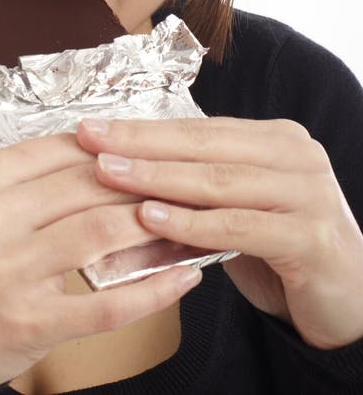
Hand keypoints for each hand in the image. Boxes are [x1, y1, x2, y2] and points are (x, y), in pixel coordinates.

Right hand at [0, 133, 202, 385]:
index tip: (148, 149)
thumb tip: (95, 149)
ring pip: (101, 233)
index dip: (113, 147)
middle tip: (181, 181)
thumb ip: (22, 174)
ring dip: (155, 226)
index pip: (61, 149)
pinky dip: (153, 290)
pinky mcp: (29, 322)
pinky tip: (183, 278)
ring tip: (188, 220)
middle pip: (88, 185)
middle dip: (143, 181)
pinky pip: (105, 304)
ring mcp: (10, 273)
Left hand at [76, 116, 362, 349]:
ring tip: (109, 173)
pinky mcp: (312, 236)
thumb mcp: (237, 209)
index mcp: (275, 139)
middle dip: (141, 142)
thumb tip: (122, 176)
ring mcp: (308, 192)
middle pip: (204, 145)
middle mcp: (295, 155)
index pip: (199, 128)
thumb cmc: (282, 248)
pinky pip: (240, 225)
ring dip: (157, 177)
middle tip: (90, 139)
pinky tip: (150, 217)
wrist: (349, 301)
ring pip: (219, 180)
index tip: (93, 126)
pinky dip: (192, 222)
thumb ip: (196, 190)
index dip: (144, 127)